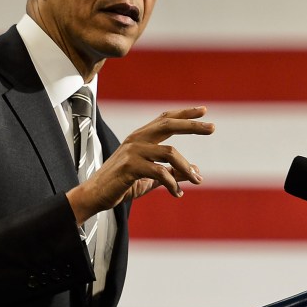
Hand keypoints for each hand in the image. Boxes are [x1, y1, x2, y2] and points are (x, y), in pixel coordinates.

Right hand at [67, 106, 213, 223]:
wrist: (94, 195)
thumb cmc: (121, 184)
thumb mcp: (149, 178)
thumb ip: (171, 173)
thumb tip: (195, 171)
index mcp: (140, 137)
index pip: (165, 118)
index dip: (184, 113)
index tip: (204, 111)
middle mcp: (136, 139)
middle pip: (168, 124)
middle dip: (192, 125)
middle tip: (212, 127)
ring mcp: (132, 151)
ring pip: (169, 152)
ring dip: (187, 168)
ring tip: (197, 181)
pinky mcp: (129, 167)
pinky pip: (159, 173)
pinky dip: (172, 184)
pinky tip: (177, 194)